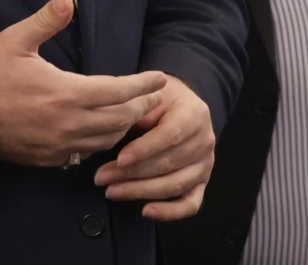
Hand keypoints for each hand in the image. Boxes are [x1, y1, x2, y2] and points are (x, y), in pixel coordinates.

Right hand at [0, 0, 165, 166]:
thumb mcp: (15, 41)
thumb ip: (46, 20)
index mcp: (65, 93)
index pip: (118, 91)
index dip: (143, 85)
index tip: (160, 78)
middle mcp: (68, 124)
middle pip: (121, 119)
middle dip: (141, 106)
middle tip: (154, 96)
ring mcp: (59, 145)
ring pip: (107, 140)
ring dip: (124, 126)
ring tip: (134, 112)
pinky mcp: (48, 159)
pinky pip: (86, 154)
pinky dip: (101, 143)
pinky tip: (103, 132)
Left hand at [96, 74, 214, 221]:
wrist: (182, 105)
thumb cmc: (161, 100)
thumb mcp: (150, 95)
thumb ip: (139, 110)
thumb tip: (119, 127)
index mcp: (194, 114)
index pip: (170, 135)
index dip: (144, 149)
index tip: (119, 159)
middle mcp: (204, 142)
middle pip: (169, 163)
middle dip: (132, 174)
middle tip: (101, 178)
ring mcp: (205, 165)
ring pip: (175, 185)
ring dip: (141, 191)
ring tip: (112, 191)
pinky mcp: (201, 183)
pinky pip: (190, 204)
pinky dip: (169, 212)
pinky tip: (146, 211)